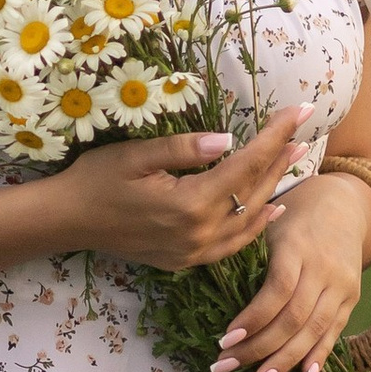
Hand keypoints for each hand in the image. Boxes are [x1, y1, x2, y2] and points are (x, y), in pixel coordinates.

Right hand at [52, 106, 310, 274]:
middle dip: (280, 158)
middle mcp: (198, 234)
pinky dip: (256, 225)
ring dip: (274, 188)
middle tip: (302, 130)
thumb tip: (229, 139)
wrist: (68, 221)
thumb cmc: (96, 178)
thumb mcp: (136, 154)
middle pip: (253, 192)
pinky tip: (272, 208)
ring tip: (293, 159)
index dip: (274, 136)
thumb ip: (184, 148)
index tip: (298, 111)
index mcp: (189, 204)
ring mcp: (193, 252)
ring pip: (249, 220)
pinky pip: (233, 245)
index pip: (245, 164)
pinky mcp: (186, 260)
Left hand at [208, 170, 370, 371]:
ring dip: (284, 361)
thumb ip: (249, 256)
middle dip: (259, 348)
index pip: (277, 291)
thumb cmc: (293, 218)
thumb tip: (214, 294)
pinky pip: (334, 332)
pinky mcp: (352, 299)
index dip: (252, 319)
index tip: (224, 340)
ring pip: (313, 330)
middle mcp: (324, 268)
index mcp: (297, 247)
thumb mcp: (270, 226)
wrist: (344, 206)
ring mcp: (342, 286)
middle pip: (294, 318)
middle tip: (224, 367)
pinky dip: (318, 356)